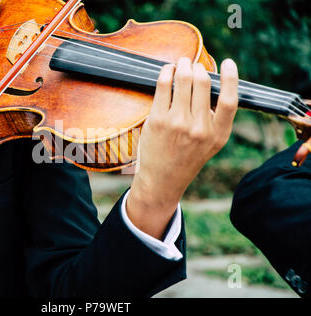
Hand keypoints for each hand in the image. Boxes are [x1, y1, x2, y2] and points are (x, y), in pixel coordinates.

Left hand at [127, 57, 238, 238]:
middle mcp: (200, 129)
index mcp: (218, 135)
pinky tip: (167, 71)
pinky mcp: (158, 120)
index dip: (231, 78)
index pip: (229, 100)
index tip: (228, 62)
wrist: (162, 180)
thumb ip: (215, 119)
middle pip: (203, 84)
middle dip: (198, 67)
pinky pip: (164, 86)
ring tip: (181, 62)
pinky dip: (166, 73)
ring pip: (184, 80)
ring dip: (182, 65)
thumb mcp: (210, 144)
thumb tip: (211, 85)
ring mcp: (178, 123)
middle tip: (193, 63)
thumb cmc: (185, 158)